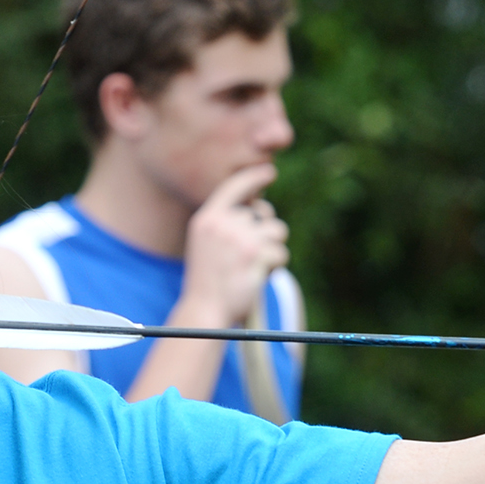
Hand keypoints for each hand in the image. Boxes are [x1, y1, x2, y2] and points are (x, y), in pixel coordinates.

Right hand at [175, 162, 289, 327]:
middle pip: (263, 214)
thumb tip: (260, 209)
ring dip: (273, 248)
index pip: (234, 187)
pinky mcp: (257, 256)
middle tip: (252, 252)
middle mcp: (223, 224)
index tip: (269, 171)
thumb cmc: (208, 281)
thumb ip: (227, 223)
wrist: (204, 311)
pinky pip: (281, 253)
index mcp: (207, 219)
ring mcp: (240, 239)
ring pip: (277, 231)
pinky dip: (275, 266)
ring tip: (254, 266)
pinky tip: (257, 277)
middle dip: (266, 231)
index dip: (254, 177)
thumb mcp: (207, 244)